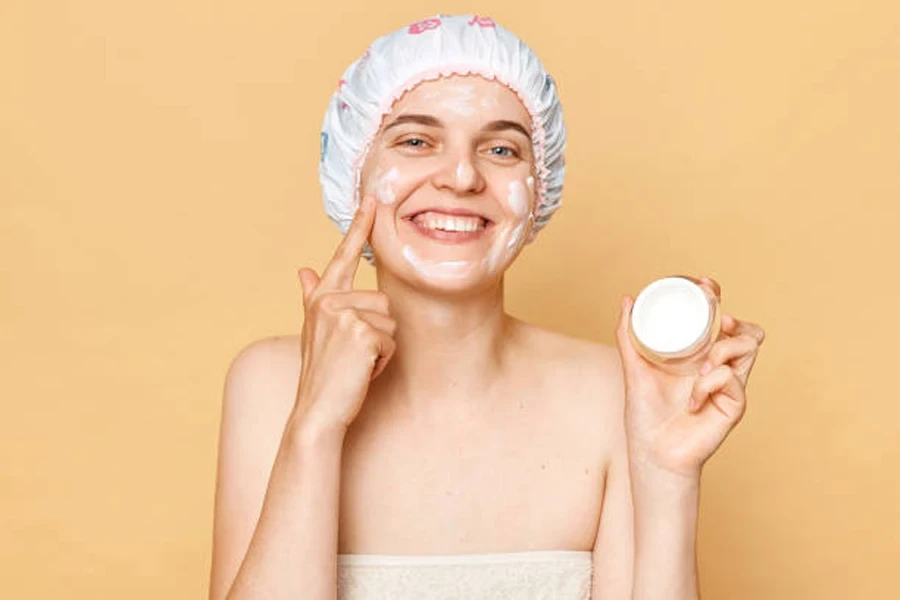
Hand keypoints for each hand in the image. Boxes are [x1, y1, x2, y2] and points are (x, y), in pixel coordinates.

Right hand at [295, 196, 396, 431]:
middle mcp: (328, 301)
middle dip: (378, 331)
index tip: (372, 199)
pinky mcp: (360, 332)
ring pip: (390, 320)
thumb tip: (304, 270)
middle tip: (353, 356)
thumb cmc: (322, 373)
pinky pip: (390, 340)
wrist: (317, 411)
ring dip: (382, 347)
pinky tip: (362, 371)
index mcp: (320, 298)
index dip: (359, 227)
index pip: (342, 256)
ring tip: (357, 363)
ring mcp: (343, 315)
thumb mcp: (315, 332)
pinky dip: (382, 360)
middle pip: (382, 300)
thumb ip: (313, 297)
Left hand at [615, 276, 765, 478]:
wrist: (652, 452)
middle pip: (747, 332)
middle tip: (720, 319)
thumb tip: (626, 299)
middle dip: (736, 320)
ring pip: (748, 349)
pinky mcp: (734, 406)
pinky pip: (733, 381)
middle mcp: (719, 367)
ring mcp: (729, 386)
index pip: (719, 320)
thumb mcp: (634, 369)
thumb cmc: (646, 414)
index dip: (718, 299)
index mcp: (699, 355)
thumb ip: (627, 336)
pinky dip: (711, 383)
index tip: (706, 285)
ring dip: (726, 349)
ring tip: (703, 365)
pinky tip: (694, 400)